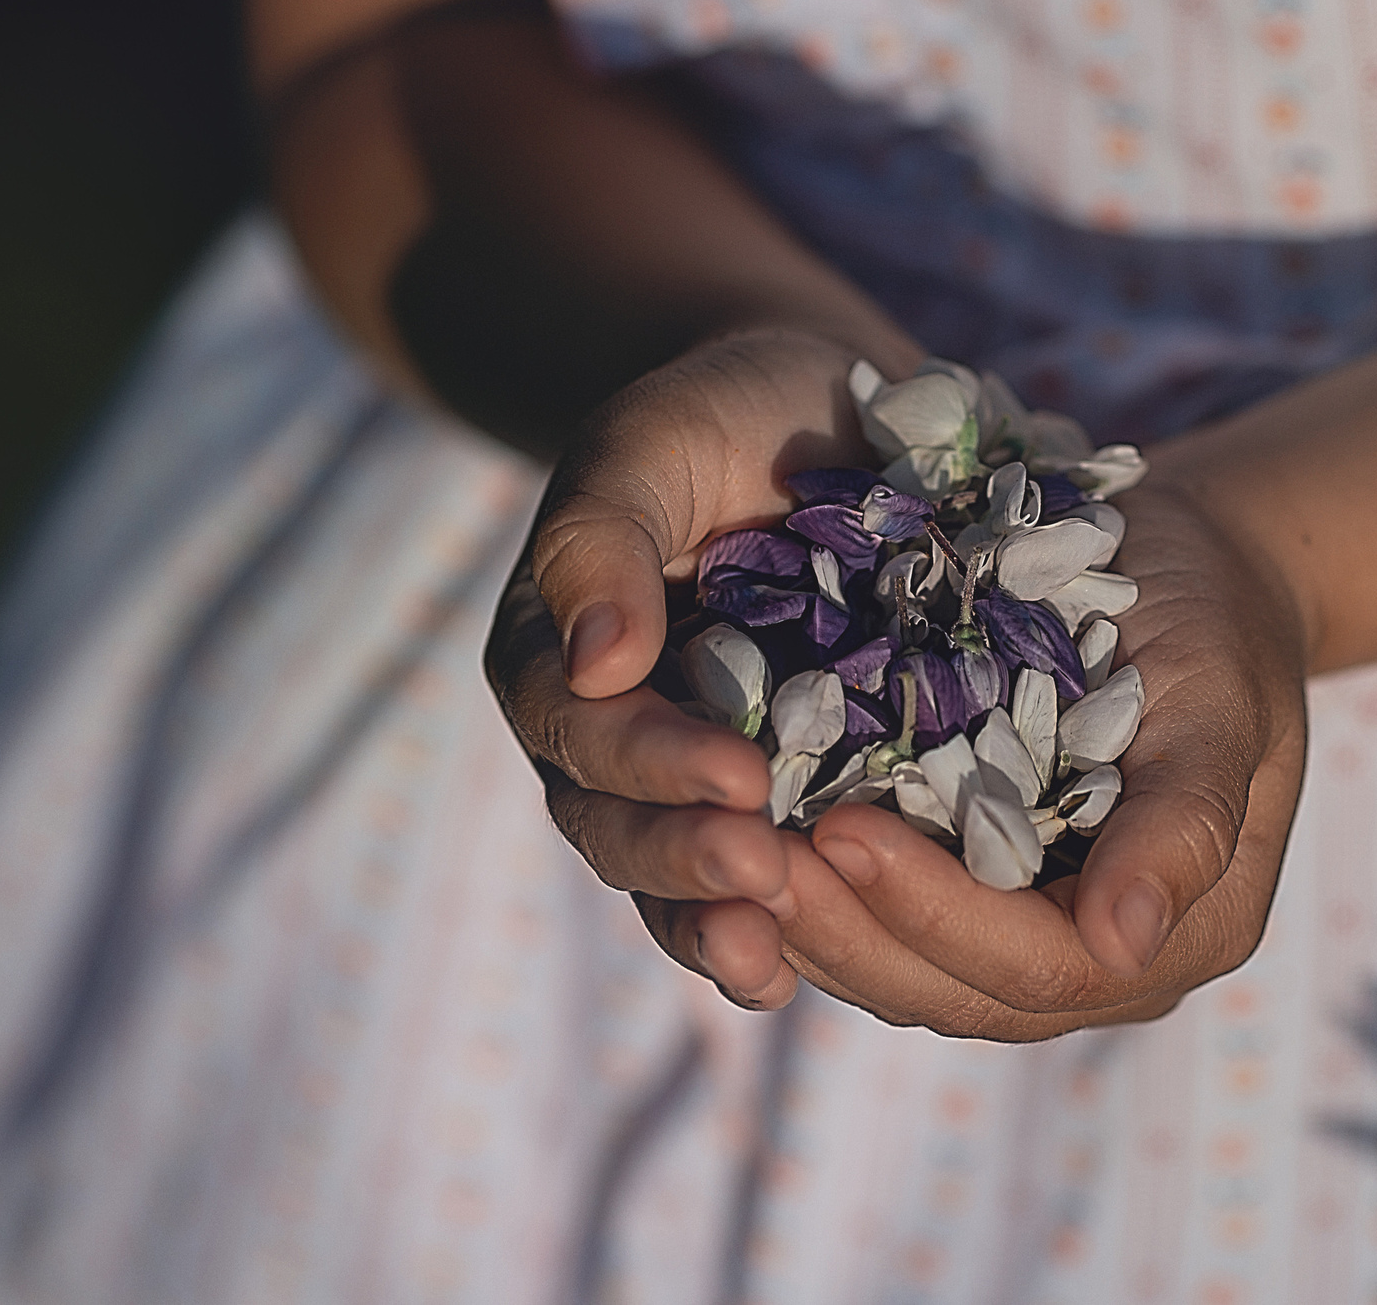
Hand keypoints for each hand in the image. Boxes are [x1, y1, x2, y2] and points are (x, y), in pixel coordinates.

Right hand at [484, 324, 892, 1009]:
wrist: (817, 409)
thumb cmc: (720, 413)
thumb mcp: (650, 443)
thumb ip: (603, 538)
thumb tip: (595, 663)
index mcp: (560, 658)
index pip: (589, 733)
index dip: (656, 765)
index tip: (740, 778)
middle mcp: (616, 737)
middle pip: (622, 830)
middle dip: (687, 862)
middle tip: (764, 873)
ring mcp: (697, 775)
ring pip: (678, 879)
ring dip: (721, 923)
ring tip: (772, 958)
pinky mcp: (786, 793)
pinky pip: (768, 880)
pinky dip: (784, 927)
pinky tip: (811, 967)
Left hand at [775, 478, 1310, 1039]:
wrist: (1189, 568)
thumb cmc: (1219, 623)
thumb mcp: (1221, 703)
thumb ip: (1181, 825)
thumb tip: (1123, 945)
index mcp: (1179, 935)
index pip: (1040, 966)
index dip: (936, 911)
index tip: (842, 829)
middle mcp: (1100, 959)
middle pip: (955, 989)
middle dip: (847, 929)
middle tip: (746, 854)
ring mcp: (1030, 932)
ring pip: (903, 971)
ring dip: (811, 924)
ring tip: (722, 853)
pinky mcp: (971, 887)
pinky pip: (884, 920)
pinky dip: (815, 891)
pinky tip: (740, 837)